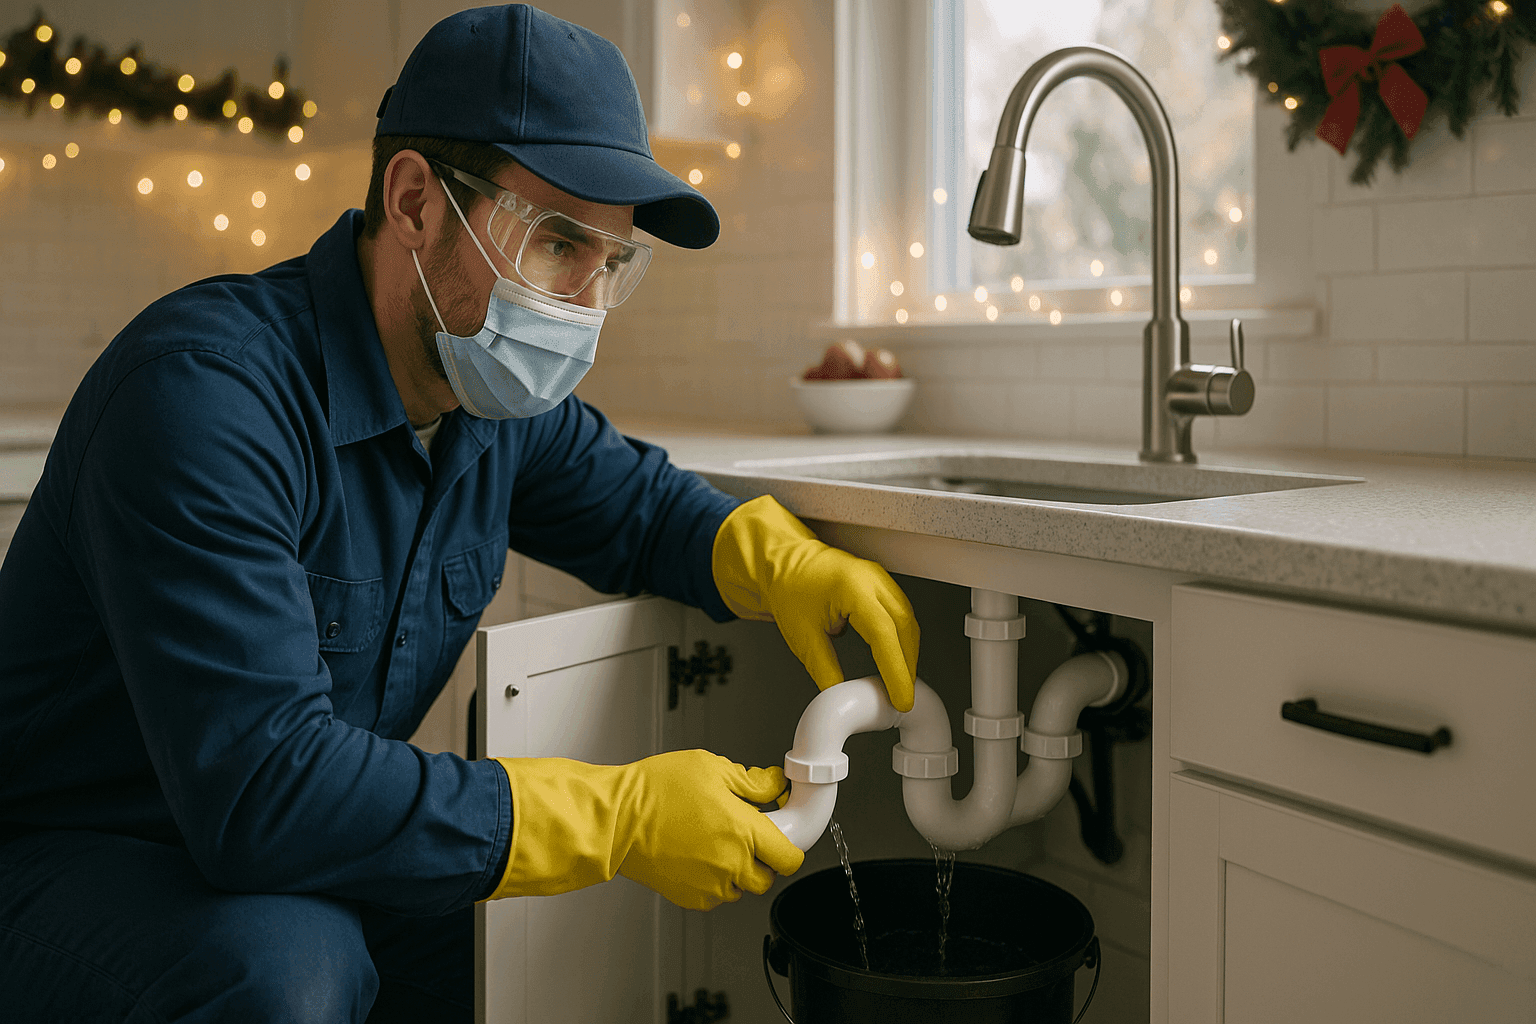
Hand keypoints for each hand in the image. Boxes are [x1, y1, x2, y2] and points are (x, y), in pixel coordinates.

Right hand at [487, 750, 803, 910]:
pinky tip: (698, 854)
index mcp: (743, 831)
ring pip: (741, 888)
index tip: (782, 830)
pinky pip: (716, 895)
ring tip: (716, 841)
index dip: (790, 844)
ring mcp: (710, 884)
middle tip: (746, 834)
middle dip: (763, 858)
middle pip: (768, 877)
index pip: (790, 857)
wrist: (616, 818)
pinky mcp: (690, 896)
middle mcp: (731, 863)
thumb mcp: (711, 768)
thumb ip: (751, 781)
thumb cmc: (656, 789)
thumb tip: (774, 784)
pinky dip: (714, 880)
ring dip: (738, 870)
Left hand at [712, 495, 919, 711]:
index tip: (901, 696)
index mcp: (852, 588)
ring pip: (906, 619)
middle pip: (903, 626)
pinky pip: (900, 611)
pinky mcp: (878, 582)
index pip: (884, 634)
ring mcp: (877, 578)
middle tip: (903, 694)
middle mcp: (871, 579)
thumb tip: (841, 694)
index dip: (896, 670)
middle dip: (907, 664)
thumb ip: (825, 669)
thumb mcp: (803, 636)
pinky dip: (901, 637)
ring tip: (901, 680)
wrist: (783, 562)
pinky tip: (896, 655)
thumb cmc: (789, 588)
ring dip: (907, 651)